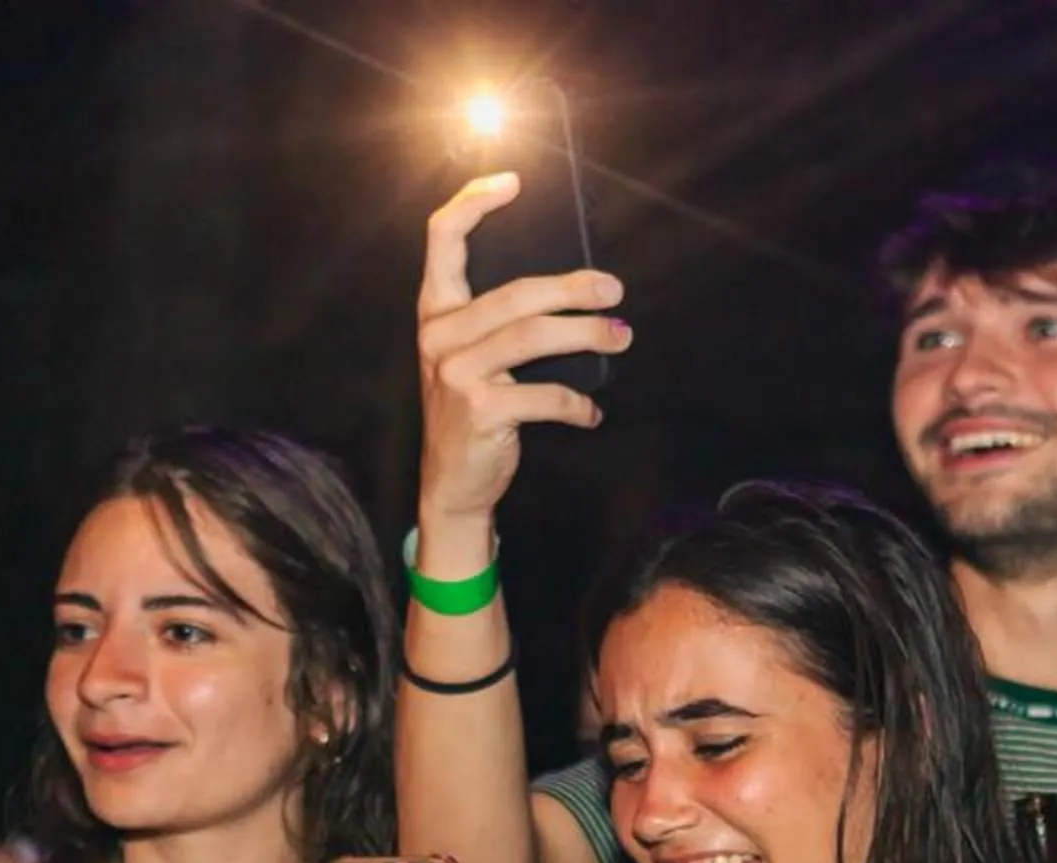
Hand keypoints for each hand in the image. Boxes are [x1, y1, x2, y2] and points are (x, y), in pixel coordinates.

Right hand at [415, 174, 631, 527]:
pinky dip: (578, 404)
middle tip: (614, 290)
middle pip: (516, 293)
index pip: (442, 238)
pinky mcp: (480, 412)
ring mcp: (456, 375)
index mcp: (436, 312)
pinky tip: (592, 411)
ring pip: (534, 336)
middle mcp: (439, 337)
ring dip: (588, 334)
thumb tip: (576, 287)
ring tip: (620, 336)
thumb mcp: (473, 357)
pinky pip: (545, 396)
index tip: (514, 182)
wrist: (453, 485)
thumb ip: (500, 321)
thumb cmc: (475, 410)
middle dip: (574, 288)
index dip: (475, 202)